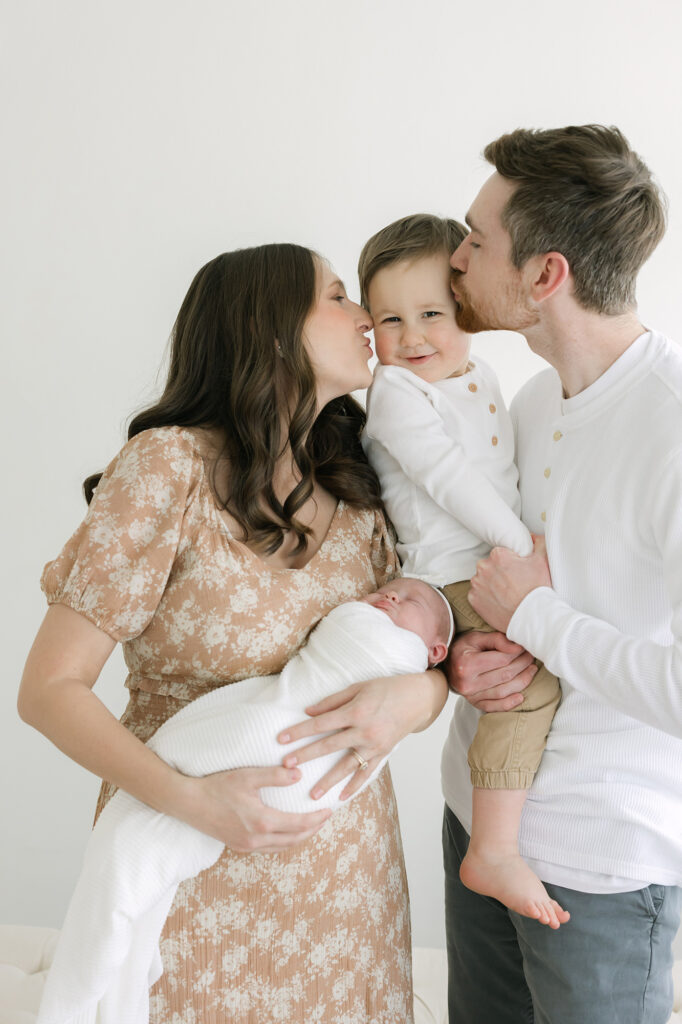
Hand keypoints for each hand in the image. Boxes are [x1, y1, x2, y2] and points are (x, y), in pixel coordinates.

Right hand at [185, 766, 331, 852]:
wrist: (188, 803)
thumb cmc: (217, 787)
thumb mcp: (248, 776)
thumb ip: (274, 776)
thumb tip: (299, 774)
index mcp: (262, 823)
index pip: (299, 825)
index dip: (317, 819)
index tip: (329, 811)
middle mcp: (256, 839)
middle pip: (294, 840)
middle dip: (313, 830)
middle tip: (325, 819)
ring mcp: (246, 846)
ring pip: (282, 847)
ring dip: (299, 838)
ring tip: (311, 826)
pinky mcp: (238, 846)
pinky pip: (269, 848)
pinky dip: (283, 841)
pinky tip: (285, 831)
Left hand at [277, 673, 444, 801]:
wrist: (417, 699)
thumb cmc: (386, 688)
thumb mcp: (358, 688)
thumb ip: (332, 701)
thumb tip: (308, 711)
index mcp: (355, 712)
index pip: (320, 724)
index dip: (299, 731)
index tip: (281, 739)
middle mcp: (363, 731)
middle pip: (328, 746)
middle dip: (306, 756)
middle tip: (286, 766)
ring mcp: (374, 745)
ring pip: (346, 766)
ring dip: (328, 781)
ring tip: (311, 795)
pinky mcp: (383, 754)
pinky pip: (366, 773)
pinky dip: (354, 786)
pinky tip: (341, 797)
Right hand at [445, 630, 536, 711]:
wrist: (447, 664)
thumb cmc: (463, 648)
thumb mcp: (476, 638)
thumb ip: (497, 640)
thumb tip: (517, 647)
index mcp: (466, 664)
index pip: (502, 660)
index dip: (518, 653)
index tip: (525, 647)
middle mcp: (467, 683)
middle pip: (505, 675)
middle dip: (522, 665)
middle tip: (531, 656)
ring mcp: (470, 696)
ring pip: (503, 691)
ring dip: (522, 681)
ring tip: (531, 670)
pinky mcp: (474, 703)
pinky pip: (494, 707)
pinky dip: (509, 703)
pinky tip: (521, 696)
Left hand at [469, 535, 551, 631]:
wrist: (533, 618)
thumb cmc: (538, 590)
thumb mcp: (543, 560)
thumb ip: (537, 542)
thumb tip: (530, 536)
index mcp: (498, 555)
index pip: (500, 553)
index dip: (510, 563)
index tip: (517, 572)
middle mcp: (483, 567)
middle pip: (490, 566)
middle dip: (499, 573)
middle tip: (513, 584)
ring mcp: (477, 584)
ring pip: (483, 580)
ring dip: (491, 584)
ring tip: (507, 594)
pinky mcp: (473, 600)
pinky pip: (477, 594)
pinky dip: (486, 597)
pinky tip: (499, 602)